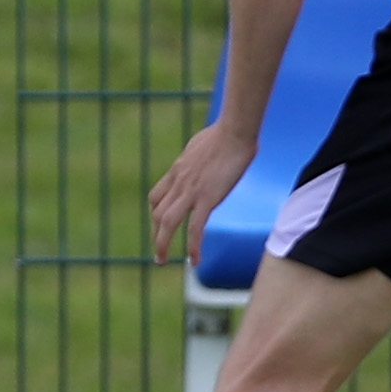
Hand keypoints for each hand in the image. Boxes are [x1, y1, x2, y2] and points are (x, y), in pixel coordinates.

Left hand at [146, 119, 255, 268]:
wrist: (235, 130)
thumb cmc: (224, 133)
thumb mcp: (200, 146)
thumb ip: (197, 157)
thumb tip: (202, 156)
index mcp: (177, 170)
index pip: (156, 197)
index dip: (155, 215)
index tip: (160, 227)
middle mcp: (179, 182)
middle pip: (157, 213)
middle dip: (155, 235)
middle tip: (159, 253)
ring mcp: (191, 191)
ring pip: (167, 223)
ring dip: (161, 244)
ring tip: (162, 260)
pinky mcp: (207, 198)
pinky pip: (195, 228)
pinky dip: (192, 246)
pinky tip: (194, 261)